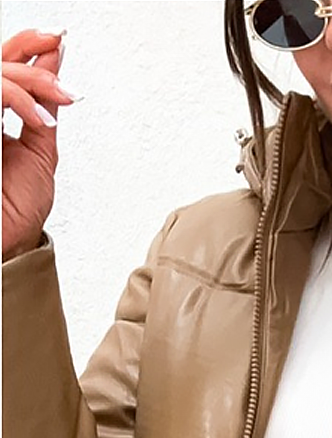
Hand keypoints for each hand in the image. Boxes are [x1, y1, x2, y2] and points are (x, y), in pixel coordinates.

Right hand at [2, 29, 77, 259]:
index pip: (5, 63)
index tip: (59, 40)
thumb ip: (43, 107)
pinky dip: (16, 97)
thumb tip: (55, 62)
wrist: (9, 241)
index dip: (28, 44)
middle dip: (34, 63)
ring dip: (28, 81)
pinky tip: (38, 117)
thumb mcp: (41, 150)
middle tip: (63, 81)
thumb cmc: (18, 208)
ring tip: (54, 103)